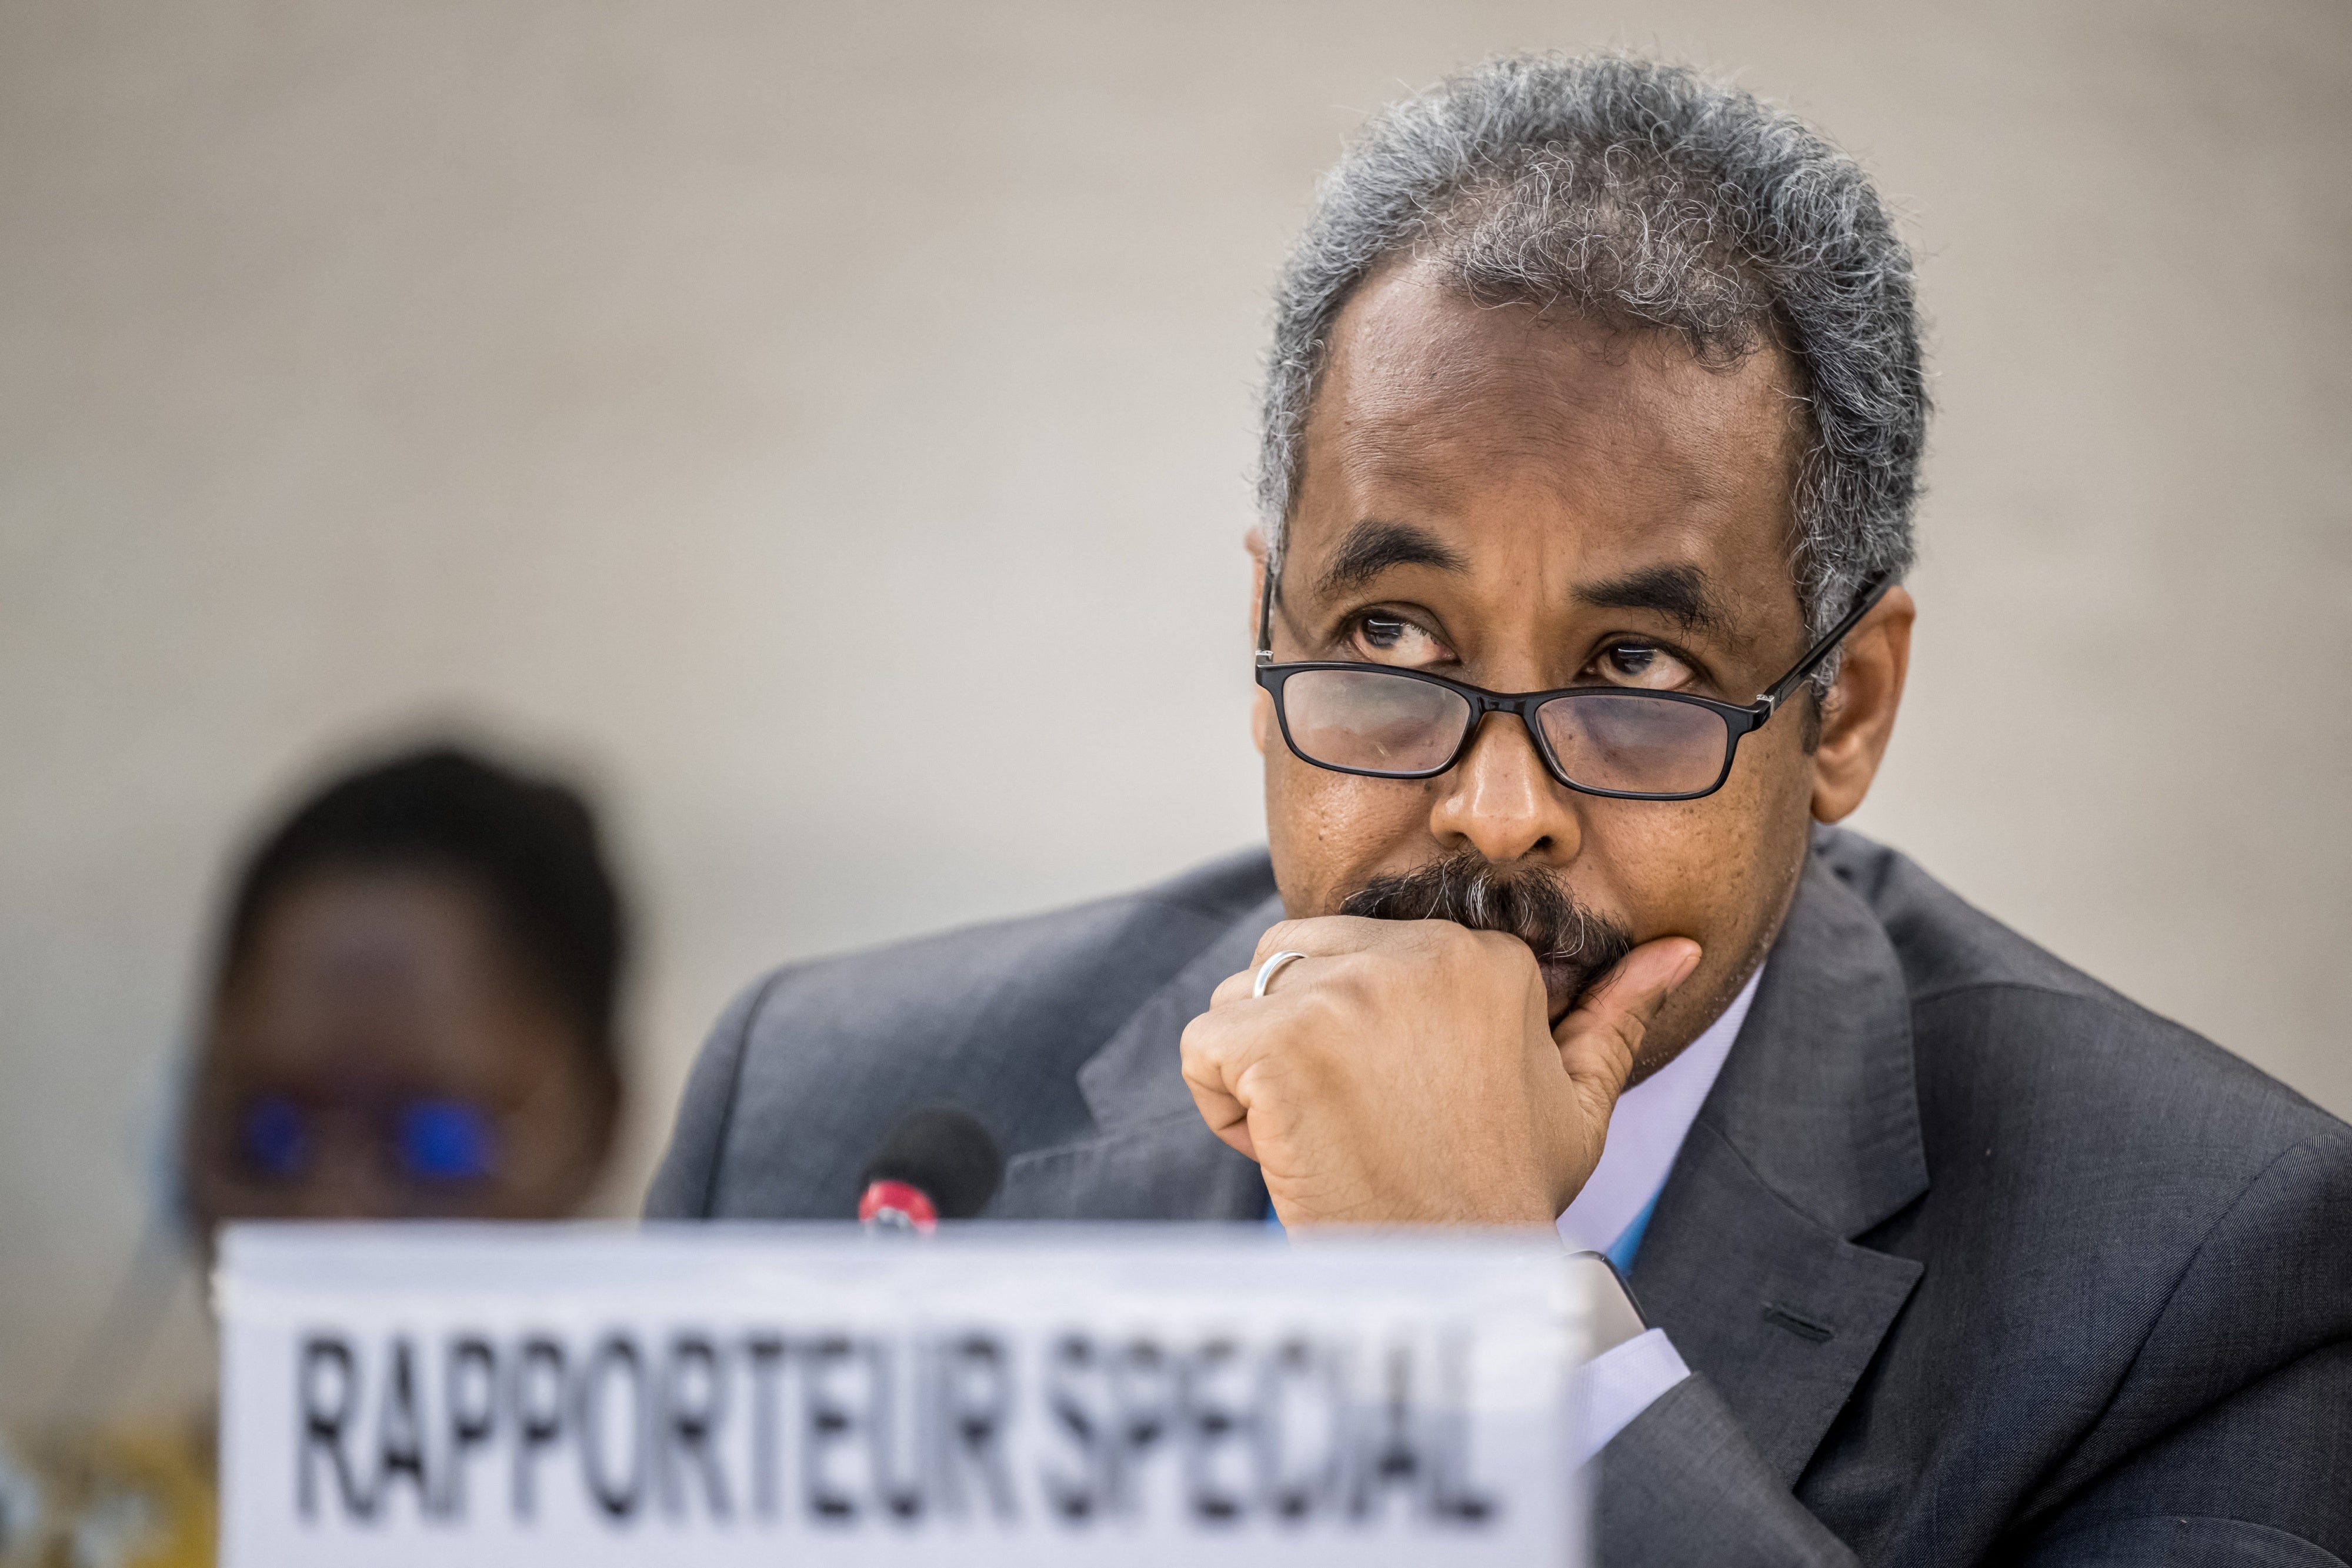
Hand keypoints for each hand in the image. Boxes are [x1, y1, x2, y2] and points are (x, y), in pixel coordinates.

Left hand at [1179, 917, 1700, 1226]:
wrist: (1450, 1278)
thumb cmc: (1503, 1193)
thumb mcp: (1579, 1101)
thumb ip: (1616, 1015)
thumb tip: (1674, 951)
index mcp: (1483, 955)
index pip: (1361, 950)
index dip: (1360, 1034)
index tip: (1401, 1101)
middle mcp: (1415, 955)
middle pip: (1293, 956)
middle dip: (1298, 1034)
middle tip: (1354, 1119)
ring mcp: (1343, 996)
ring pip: (1242, 996)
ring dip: (1258, 1069)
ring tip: (1323, 1134)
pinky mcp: (1280, 1044)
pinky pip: (1201, 1046)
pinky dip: (1219, 1106)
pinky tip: (1283, 1149)